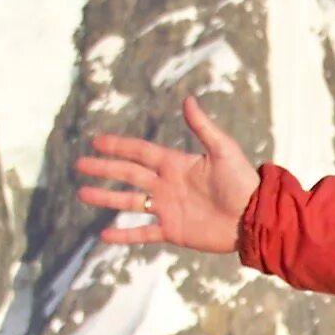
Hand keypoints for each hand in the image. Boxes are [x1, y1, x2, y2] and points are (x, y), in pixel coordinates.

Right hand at [73, 96, 260, 254]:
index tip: (96, 141)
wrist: (254, 217)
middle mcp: (167, 185)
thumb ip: (203, 127)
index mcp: (175, 164)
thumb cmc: (243, 182)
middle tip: (80, 165)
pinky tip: (104, 234)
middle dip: (104, 169)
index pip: (140, 152)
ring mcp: (167, 208)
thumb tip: (188, 99)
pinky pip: (143, 233)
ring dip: (106, 198)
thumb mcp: (223, 150)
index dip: (119, 146)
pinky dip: (124, 235)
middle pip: (128, 174)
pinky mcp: (173, 230)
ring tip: (83, 193)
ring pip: (130, 202)